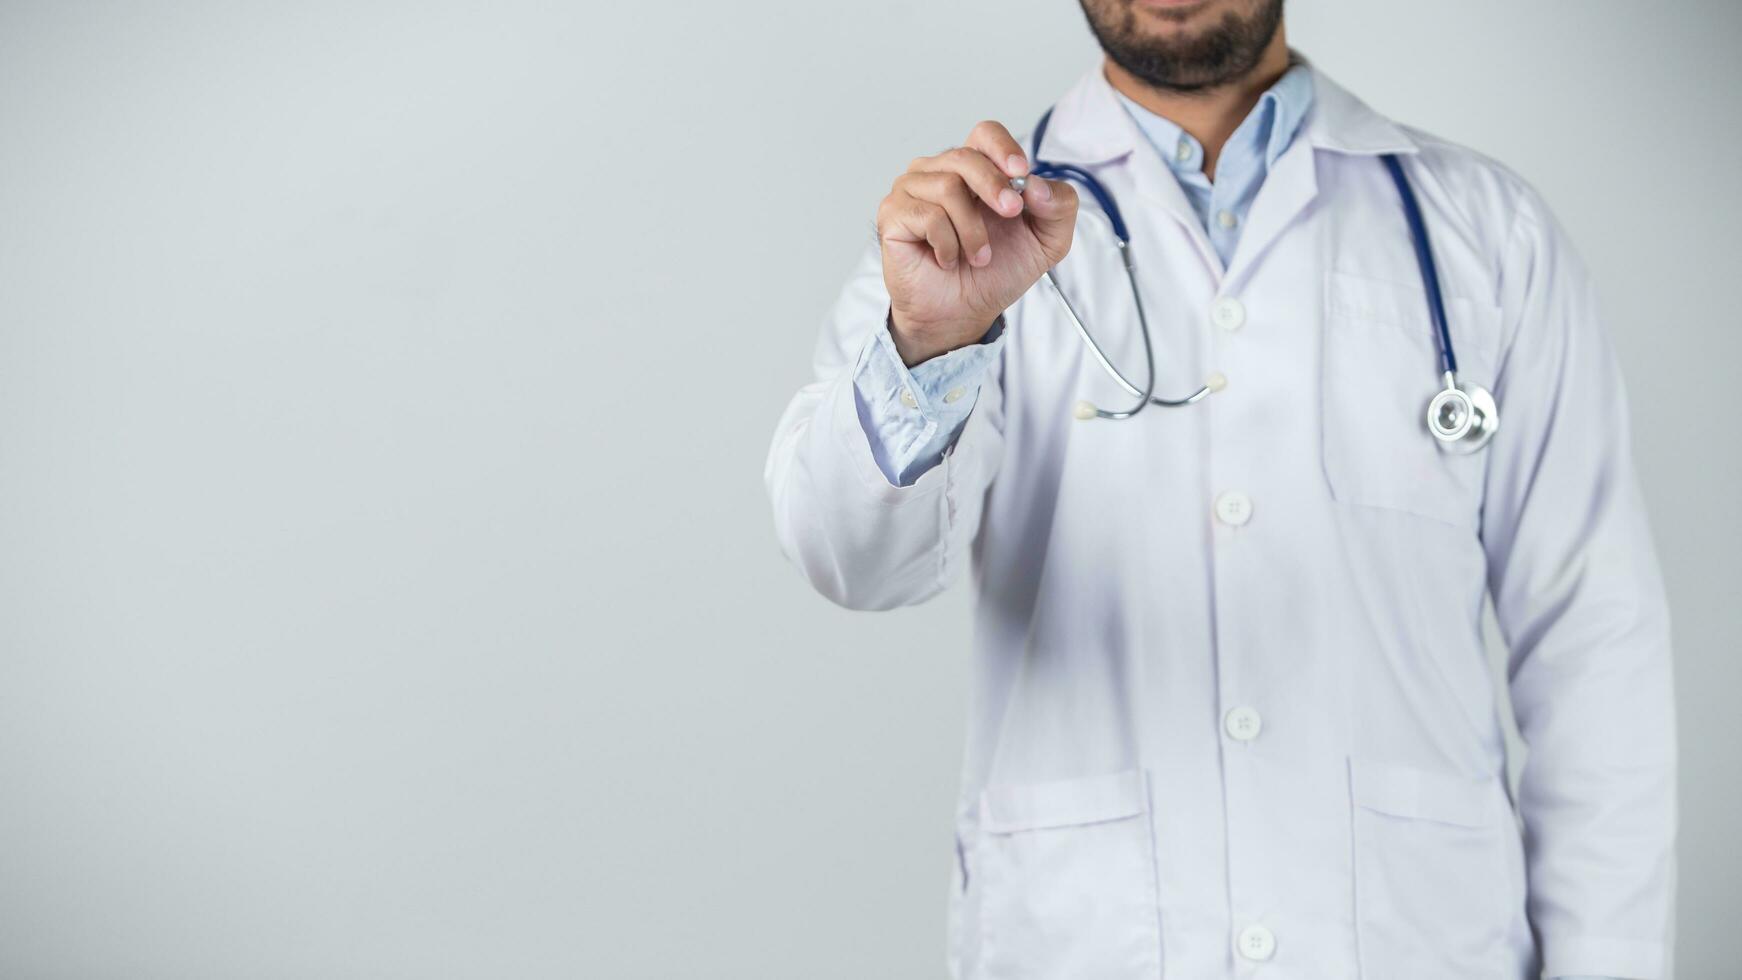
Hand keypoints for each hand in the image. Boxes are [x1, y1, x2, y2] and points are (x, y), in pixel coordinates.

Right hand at [876, 120, 1078, 365]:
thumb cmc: (995, 272)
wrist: (962, 313)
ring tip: (978, 256)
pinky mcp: (893, 215)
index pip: (985, 134)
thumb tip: (1037, 185)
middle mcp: (939, 172)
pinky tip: (948, 259)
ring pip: (947, 187)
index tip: (1021, 174)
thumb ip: (1059, 207)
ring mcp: (911, 191)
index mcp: (974, 170)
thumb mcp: (1046, 241)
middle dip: (994, 186)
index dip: (1003, 148)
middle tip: (1011, 214)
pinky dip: (947, 243)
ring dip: (972, 230)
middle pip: (966, 156)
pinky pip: (926, 214)